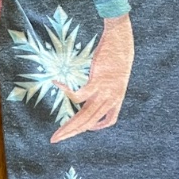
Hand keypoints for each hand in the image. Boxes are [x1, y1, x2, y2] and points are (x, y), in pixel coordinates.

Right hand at [52, 12, 133, 141]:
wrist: (121, 38)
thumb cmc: (118, 51)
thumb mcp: (118, 69)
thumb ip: (112, 78)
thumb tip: (104, 74)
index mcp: (119, 96)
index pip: (110, 120)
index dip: (98, 126)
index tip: (86, 127)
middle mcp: (112, 98)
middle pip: (90, 122)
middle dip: (72, 132)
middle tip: (57, 139)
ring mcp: (105, 91)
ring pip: (84, 116)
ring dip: (68, 127)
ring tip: (56, 133)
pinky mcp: (96, 82)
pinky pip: (78, 96)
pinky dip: (66, 93)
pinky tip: (56, 84)